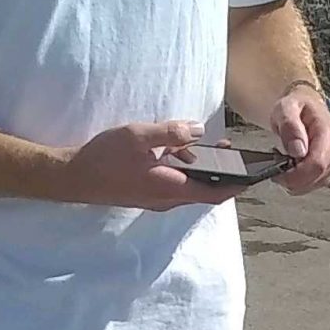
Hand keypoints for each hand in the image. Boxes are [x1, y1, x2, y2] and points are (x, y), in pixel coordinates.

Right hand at [58, 121, 243, 211]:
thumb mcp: (138, 136)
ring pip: (190, 187)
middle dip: (222, 172)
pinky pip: (175, 184)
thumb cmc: (104, 158)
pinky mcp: (147, 194)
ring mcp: (157, 199)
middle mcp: (168, 200)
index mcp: (171, 188)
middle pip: (206, 191)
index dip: (238, 185)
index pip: (216, 193)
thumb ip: (170, 132)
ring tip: (204, 143)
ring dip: (200, 168)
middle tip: (232, 150)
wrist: (72, 178)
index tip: (256, 174)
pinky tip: (175, 150)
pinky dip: (183, 169)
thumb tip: (197, 130)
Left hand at [268, 86, 329, 194]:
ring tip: (283, 161)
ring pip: (314, 184)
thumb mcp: (286, 108)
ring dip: (294, 180)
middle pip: (317, 176)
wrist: (304, 107)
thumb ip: (290, 126)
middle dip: (293, 178)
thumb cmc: (295, 107)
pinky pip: (313, 184)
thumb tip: (298, 150)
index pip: (318, 163)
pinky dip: (298, 181)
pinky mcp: (328, 169)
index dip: (297, 174)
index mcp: (328, 131)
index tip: (278, 173)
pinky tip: (291, 167)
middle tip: (276, 165)